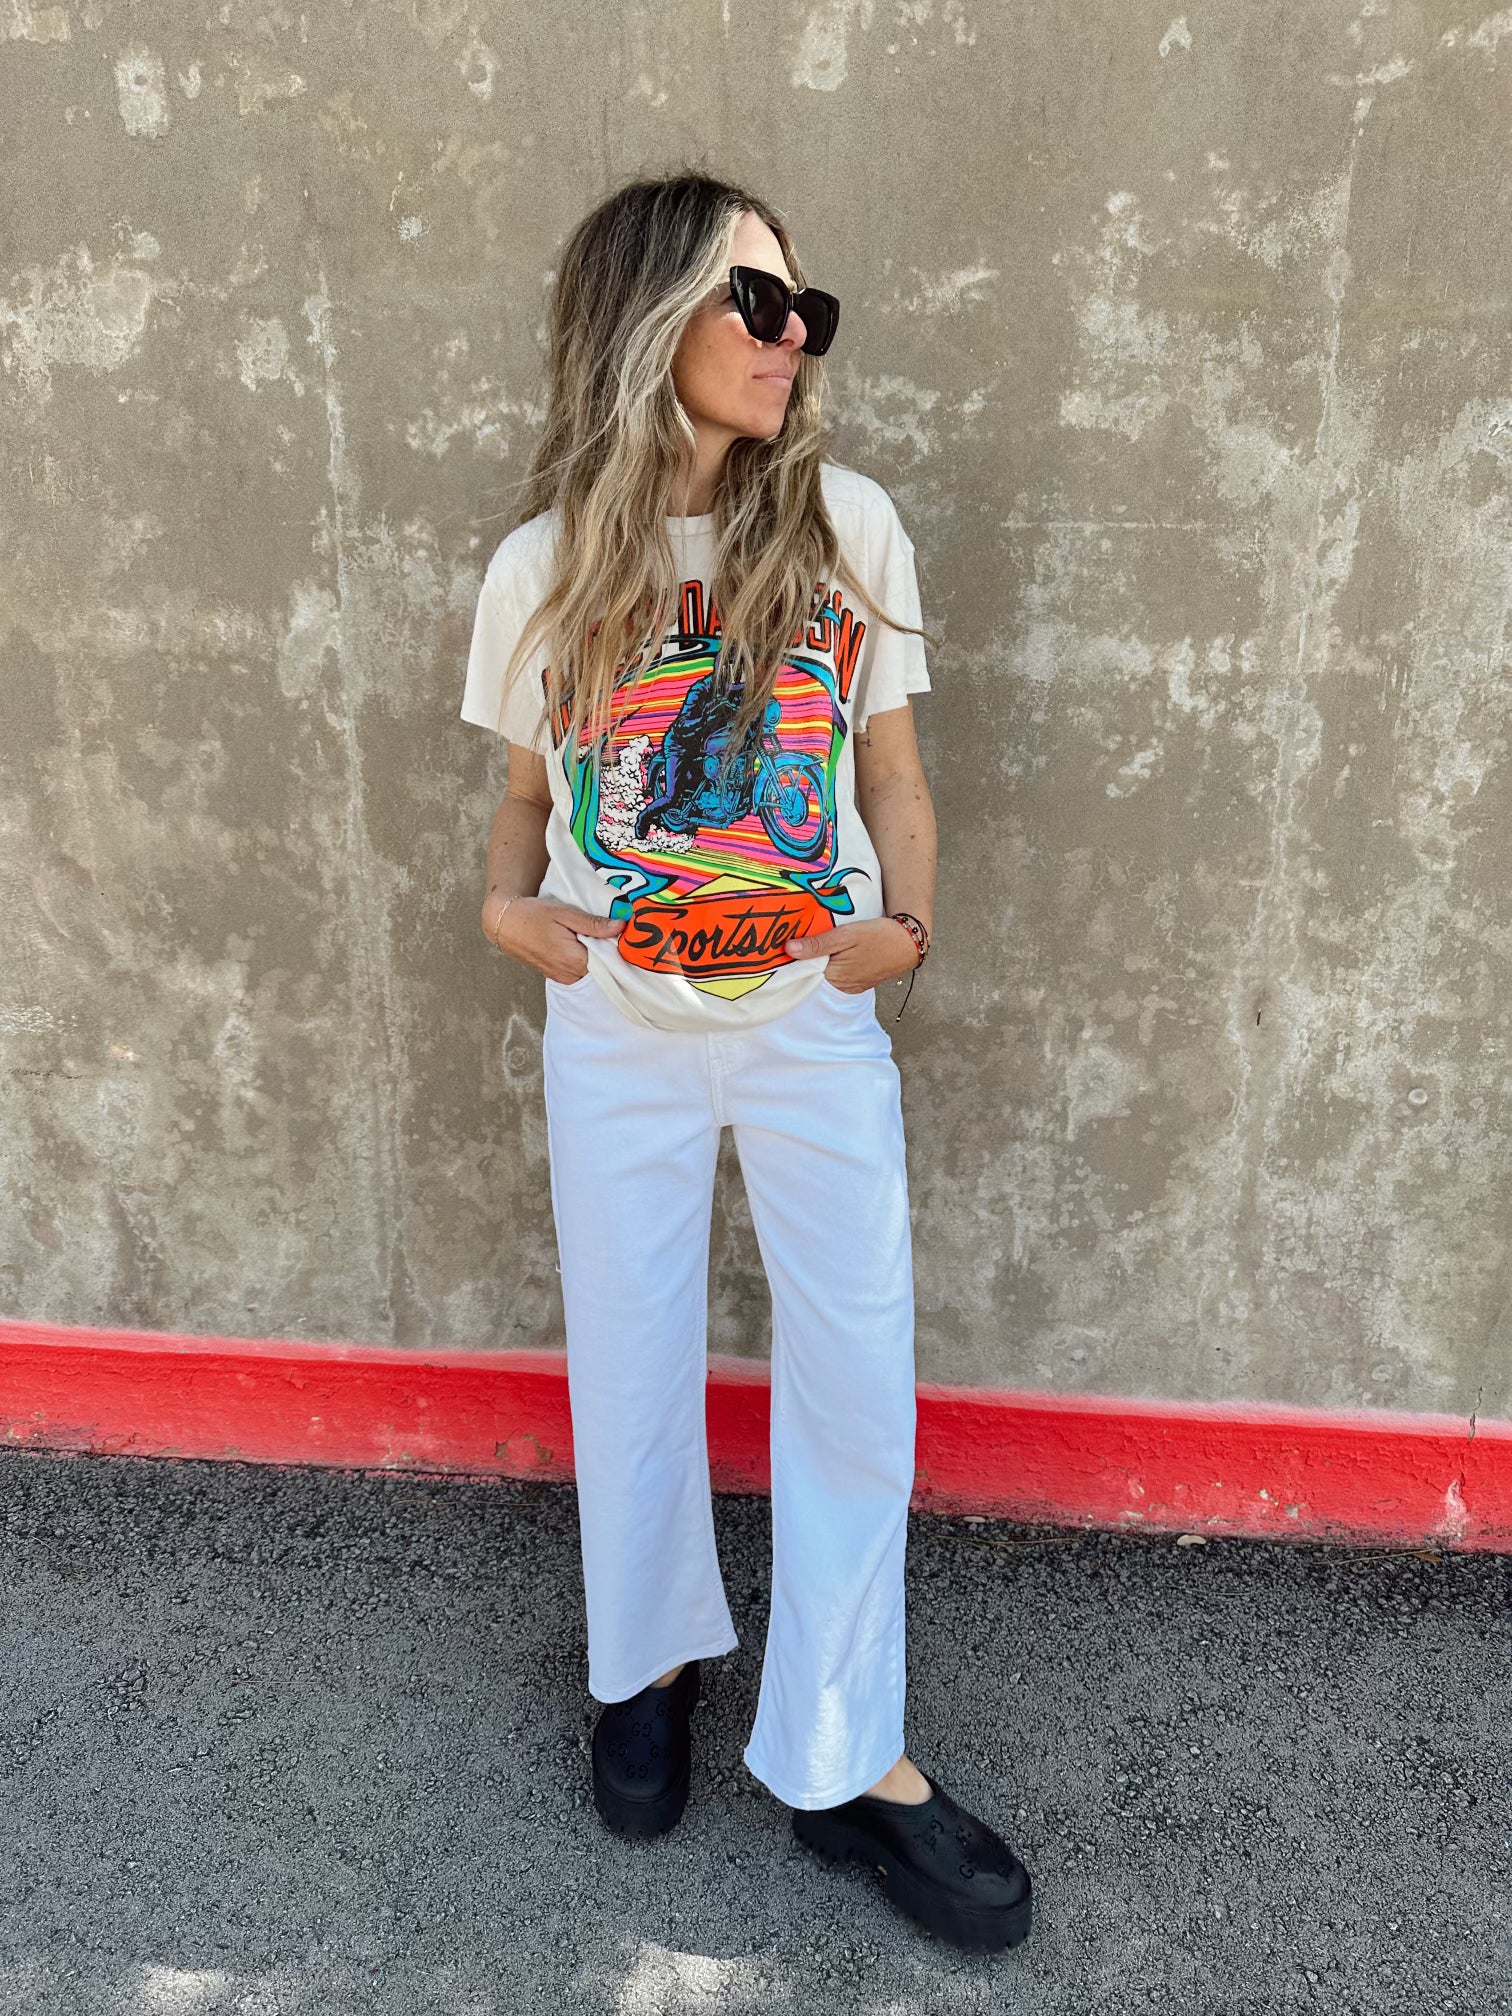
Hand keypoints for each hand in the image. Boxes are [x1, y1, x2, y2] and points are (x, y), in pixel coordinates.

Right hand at [482, 894, 623, 983]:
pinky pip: (581, 971)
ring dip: (597, 955)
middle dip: (608, 950)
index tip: (624, 933)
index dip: (619, 946)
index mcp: (575, 960)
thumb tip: (620, 927)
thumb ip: (593, 924)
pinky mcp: (558, 977)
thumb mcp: (565, 913)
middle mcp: (571, 975)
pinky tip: (583, 944)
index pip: (610, 960)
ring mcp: (564, 978)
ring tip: (595, 936)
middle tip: (611, 930)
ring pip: (592, 970)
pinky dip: (586, 960)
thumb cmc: (534, 915)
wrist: (505, 924)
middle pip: (602, 967)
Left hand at [783, 917, 921, 992]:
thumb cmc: (879, 936)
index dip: (793, 959)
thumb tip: (789, 949)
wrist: (909, 943)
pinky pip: (837, 975)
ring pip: (825, 974)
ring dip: (818, 961)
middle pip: (813, 974)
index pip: (803, 972)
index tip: (783, 945)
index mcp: (835, 977)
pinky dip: (832, 964)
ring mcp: (850, 987)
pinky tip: (830, 952)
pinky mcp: (858, 983)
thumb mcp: (846, 935)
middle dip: (805, 959)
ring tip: (812, 943)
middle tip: (797, 940)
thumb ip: (818, 944)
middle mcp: (841, 987)